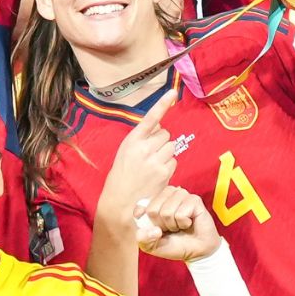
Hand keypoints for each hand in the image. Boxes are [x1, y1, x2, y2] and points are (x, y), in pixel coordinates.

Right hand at [97, 91, 177, 219]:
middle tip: (151, 154)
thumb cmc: (121, 177)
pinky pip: (174, 162)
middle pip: (165, 134)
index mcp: (132, 141)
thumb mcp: (125, 153)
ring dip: (166, 153)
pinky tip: (158, 174)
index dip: (162, 104)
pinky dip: (168, 166)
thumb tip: (159, 129)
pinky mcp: (164, 173)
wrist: (120, 203)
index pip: (150, 118)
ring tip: (153, 166)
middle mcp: (144, 148)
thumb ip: (141, 140)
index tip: (173, 93)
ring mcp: (155, 161)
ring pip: (172, 147)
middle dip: (161, 142)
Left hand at [135, 186, 219, 261]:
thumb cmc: (175, 245)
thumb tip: (154, 230)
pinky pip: (180, 214)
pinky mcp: (194, 200)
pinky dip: (184, 223)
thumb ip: (143, 239)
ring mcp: (181, 195)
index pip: (141, 205)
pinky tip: (189, 223)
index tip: (152, 228)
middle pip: (152, 210)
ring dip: (173, 225)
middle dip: (161, 226)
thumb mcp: (152, 246)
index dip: (143, 218)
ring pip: (166, 211)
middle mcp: (168, 195)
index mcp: (156, 201)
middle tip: (171, 229)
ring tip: (180, 226)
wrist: (197, 252)